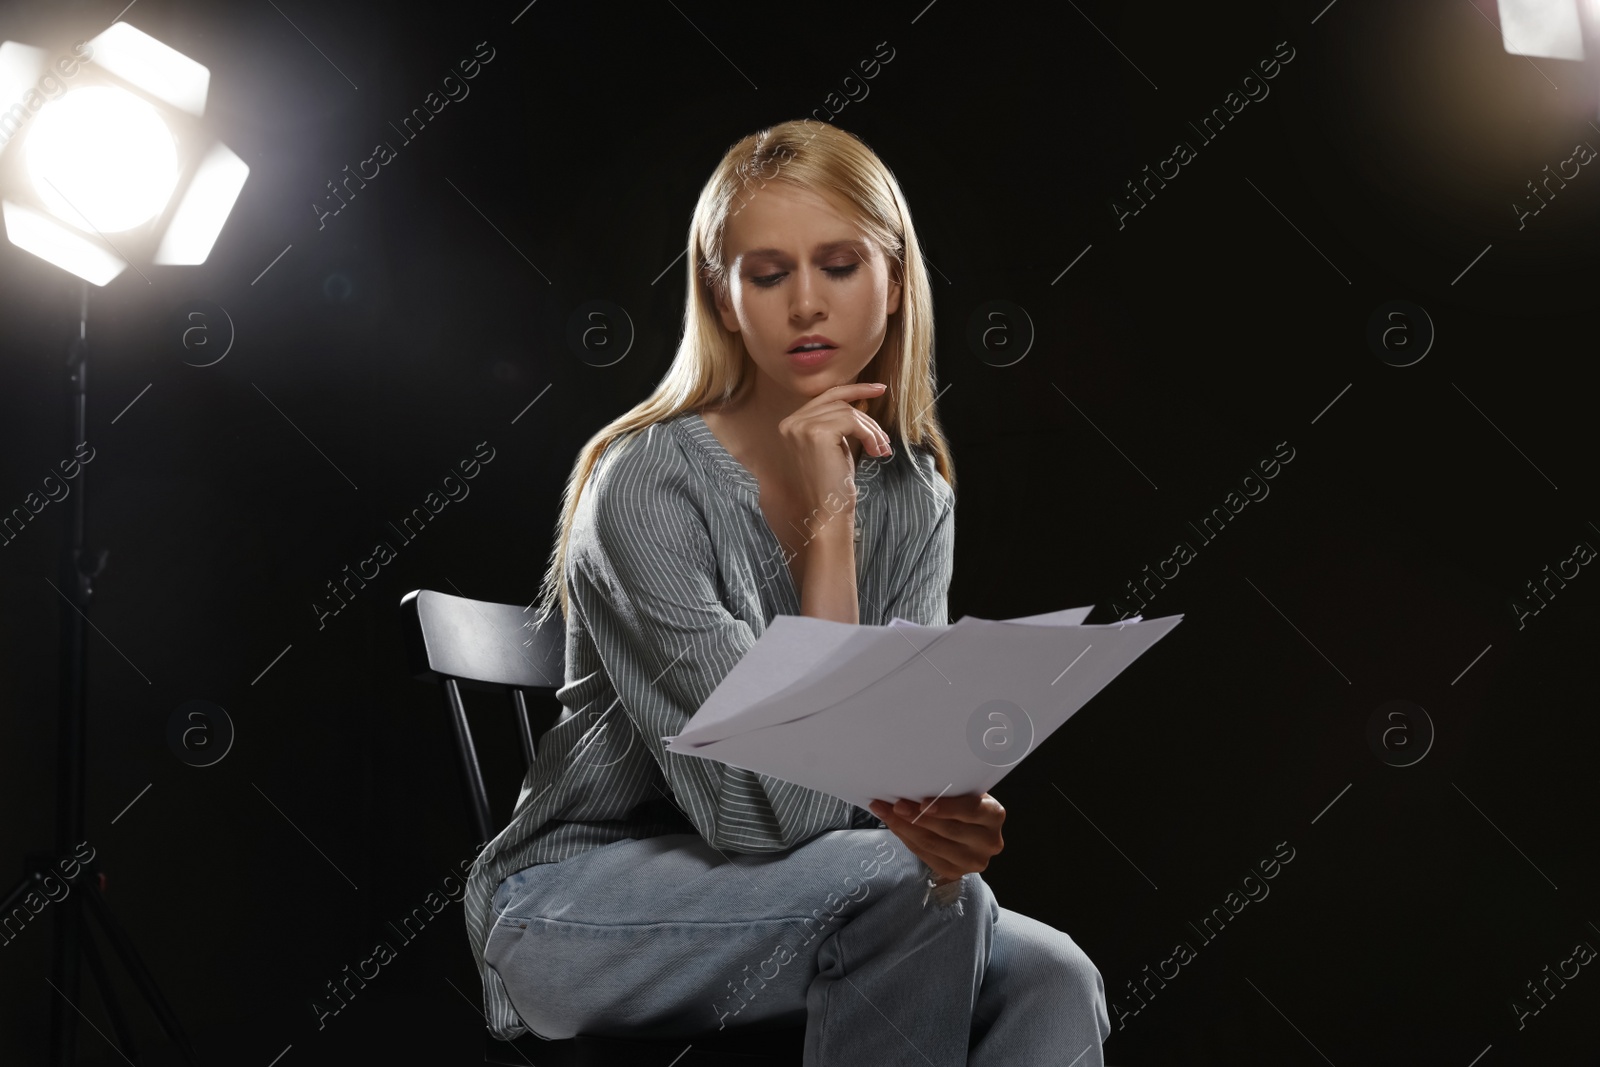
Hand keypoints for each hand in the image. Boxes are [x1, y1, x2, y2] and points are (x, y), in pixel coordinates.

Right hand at [776, 382, 892, 523]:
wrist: (827, 513)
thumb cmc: (833, 485)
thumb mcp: (834, 447)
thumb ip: (838, 424)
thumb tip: (860, 403)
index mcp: (791, 424)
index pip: (826, 397)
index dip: (855, 390)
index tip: (880, 389)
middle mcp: (791, 422)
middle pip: (839, 403)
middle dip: (867, 419)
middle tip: (884, 440)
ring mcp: (801, 427)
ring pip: (848, 412)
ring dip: (871, 430)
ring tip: (880, 450)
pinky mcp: (815, 433)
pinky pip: (852, 422)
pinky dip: (869, 435)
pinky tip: (875, 451)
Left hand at [868, 793, 1004, 885]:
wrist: (969, 829)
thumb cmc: (963, 803)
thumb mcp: (964, 792)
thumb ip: (950, 789)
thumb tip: (914, 783)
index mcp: (995, 814)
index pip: (971, 810)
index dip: (947, 807)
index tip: (923, 802)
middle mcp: (989, 841)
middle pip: (948, 829)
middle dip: (917, 816)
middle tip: (895, 804)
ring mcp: (973, 861)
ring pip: (933, 844)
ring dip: (905, 827)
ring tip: (886, 812)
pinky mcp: (955, 872)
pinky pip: (925, 855)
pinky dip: (906, 839)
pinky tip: (894, 826)